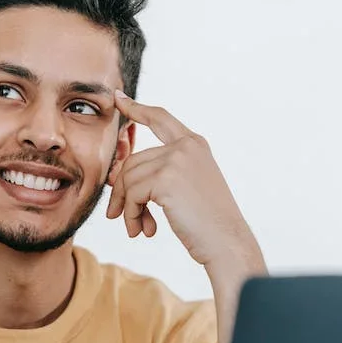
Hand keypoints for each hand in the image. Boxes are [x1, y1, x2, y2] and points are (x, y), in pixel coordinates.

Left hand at [107, 90, 259, 267]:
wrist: (227, 242)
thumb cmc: (207, 223)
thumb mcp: (184, 188)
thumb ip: (157, 173)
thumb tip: (114, 173)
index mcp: (194, 144)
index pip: (160, 118)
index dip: (137, 109)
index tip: (119, 100)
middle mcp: (186, 146)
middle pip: (132, 161)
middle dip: (122, 191)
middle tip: (118, 217)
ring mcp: (176, 160)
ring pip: (128, 179)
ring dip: (128, 209)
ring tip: (136, 229)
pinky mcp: (166, 178)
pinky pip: (132, 194)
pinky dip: (132, 215)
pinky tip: (145, 230)